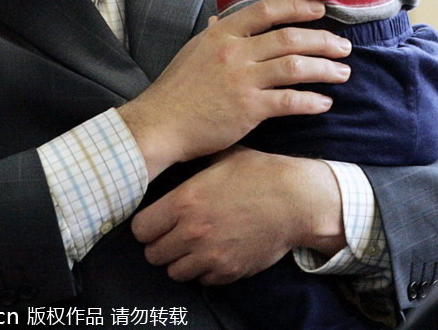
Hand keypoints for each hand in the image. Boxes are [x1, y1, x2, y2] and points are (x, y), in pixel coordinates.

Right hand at [118, 0, 350, 179]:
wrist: (159, 124)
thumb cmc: (175, 91)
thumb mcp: (192, 52)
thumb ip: (213, 36)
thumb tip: (219, 21)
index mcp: (221, 34)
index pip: (266, 11)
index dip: (296, 7)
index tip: (319, 9)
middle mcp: (235, 52)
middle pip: (289, 37)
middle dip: (322, 40)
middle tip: (343, 46)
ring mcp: (242, 80)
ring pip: (295, 66)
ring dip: (325, 68)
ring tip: (343, 72)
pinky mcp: (249, 109)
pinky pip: (289, 100)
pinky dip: (311, 101)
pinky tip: (324, 103)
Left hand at [131, 146, 345, 284]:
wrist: (296, 200)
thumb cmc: (260, 173)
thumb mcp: (222, 157)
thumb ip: (195, 165)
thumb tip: (179, 158)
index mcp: (185, 201)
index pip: (140, 228)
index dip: (146, 225)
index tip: (154, 221)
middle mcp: (193, 232)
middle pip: (153, 255)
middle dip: (159, 245)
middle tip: (172, 235)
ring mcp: (211, 255)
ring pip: (175, 272)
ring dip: (180, 260)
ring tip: (193, 245)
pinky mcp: (230, 271)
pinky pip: (203, 280)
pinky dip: (204, 270)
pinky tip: (214, 252)